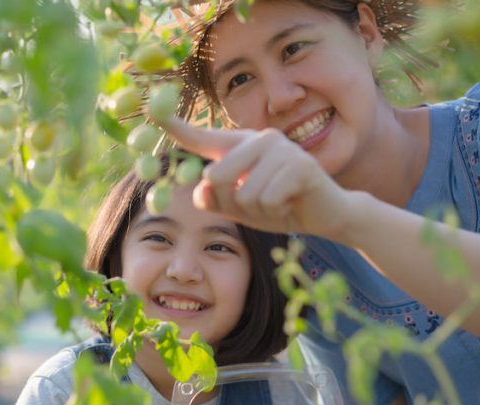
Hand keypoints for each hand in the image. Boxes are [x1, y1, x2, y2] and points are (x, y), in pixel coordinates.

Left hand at [163, 117, 355, 237]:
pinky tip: (292, 202)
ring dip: (259, 210)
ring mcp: (281, 148)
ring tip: (279, 202)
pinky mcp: (299, 165)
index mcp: (241, 146)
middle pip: (216, 177)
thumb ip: (215, 200)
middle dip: (233, 203)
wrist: (326, 215)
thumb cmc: (280, 207)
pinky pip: (267, 200)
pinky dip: (277, 211)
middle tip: (259, 204)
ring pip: (243, 194)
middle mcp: (259, 139)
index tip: (154, 114)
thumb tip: (199, 188)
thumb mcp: (240, 208)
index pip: (204, 138)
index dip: (177, 127)